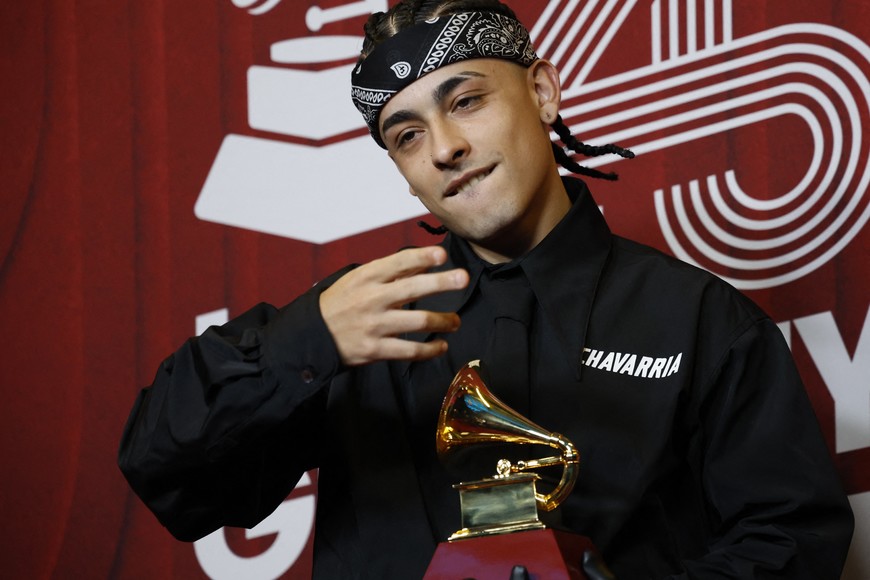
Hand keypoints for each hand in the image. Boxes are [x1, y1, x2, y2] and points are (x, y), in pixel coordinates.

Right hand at [319, 246, 469, 365]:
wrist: (313, 335)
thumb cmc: (341, 303)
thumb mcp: (359, 279)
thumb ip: (391, 272)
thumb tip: (423, 262)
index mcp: (367, 277)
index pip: (398, 262)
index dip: (422, 257)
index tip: (442, 255)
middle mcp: (372, 299)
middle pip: (412, 289)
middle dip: (441, 282)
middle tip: (463, 278)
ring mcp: (374, 325)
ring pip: (417, 321)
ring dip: (443, 320)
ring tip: (455, 321)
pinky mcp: (375, 350)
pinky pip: (409, 351)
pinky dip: (430, 349)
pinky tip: (441, 345)